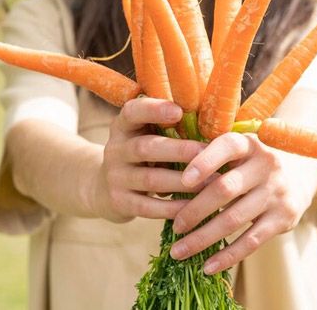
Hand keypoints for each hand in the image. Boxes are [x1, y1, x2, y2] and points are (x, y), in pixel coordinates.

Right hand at [92, 97, 206, 222]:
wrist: (104, 188)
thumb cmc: (141, 154)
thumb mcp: (144, 134)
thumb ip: (169, 126)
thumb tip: (211, 118)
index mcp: (123, 126)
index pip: (133, 112)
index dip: (154, 110)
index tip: (178, 111)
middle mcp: (116, 149)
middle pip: (145, 148)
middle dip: (179, 150)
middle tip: (209, 152)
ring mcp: (115, 177)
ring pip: (150, 179)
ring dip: (183, 181)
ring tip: (212, 183)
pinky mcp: (119, 202)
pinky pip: (148, 206)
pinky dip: (172, 207)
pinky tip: (194, 207)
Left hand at [167, 132, 312, 274]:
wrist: (301, 171)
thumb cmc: (251, 162)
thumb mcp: (239, 150)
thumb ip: (211, 157)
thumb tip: (165, 180)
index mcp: (249, 143)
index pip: (227, 147)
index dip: (204, 162)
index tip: (182, 181)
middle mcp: (266, 164)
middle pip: (225, 189)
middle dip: (195, 210)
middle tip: (174, 227)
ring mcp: (277, 192)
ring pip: (234, 219)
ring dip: (203, 238)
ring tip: (179, 252)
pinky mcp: (284, 217)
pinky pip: (251, 241)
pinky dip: (227, 256)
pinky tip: (207, 267)